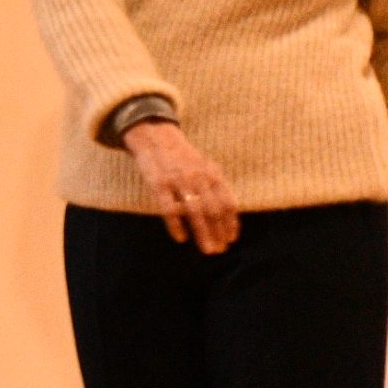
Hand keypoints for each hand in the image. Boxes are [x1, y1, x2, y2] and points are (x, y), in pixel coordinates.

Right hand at [123, 120, 239, 254]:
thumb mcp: (204, 166)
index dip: (231, 223)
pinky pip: (169, 208)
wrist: (155, 137)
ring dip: (203, 233)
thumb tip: (228, 211)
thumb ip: (215, 185)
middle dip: (219, 233)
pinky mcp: (159, 184)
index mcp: (212, 173)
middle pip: (214, 210)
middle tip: (220, 250)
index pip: (228, 202)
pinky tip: (180, 238)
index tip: (231, 240)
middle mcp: (198, 177)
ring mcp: (178, 180)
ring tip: (207, 250)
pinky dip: (176, 225)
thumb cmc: (181, 156)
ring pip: (195, 212)